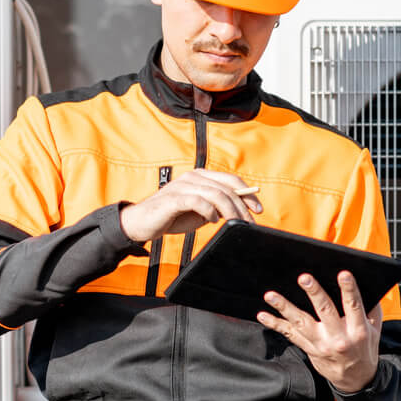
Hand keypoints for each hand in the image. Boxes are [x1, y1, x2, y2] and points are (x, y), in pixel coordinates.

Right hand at [118, 169, 262, 243]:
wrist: (141, 223)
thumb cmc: (171, 217)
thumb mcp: (200, 211)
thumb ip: (216, 207)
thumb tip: (239, 209)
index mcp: (200, 177)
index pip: (230, 180)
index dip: (247, 193)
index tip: (258, 209)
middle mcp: (192, 177)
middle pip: (226, 188)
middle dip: (242, 206)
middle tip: (249, 222)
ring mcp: (182, 186)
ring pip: (215, 194)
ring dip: (230, 210)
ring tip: (235, 223)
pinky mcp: (173, 198)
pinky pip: (198, 201)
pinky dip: (209, 211)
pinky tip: (212, 220)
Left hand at [256, 271, 380, 393]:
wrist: (355, 379)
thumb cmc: (365, 349)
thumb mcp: (376, 330)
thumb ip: (372, 309)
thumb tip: (368, 283)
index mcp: (358, 331)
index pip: (354, 307)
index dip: (349, 290)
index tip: (343, 274)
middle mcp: (338, 337)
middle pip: (325, 311)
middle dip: (314, 293)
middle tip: (304, 278)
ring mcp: (321, 344)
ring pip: (300, 323)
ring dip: (284, 307)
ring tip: (271, 295)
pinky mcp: (308, 348)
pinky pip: (289, 335)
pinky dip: (275, 324)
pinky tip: (263, 315)